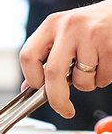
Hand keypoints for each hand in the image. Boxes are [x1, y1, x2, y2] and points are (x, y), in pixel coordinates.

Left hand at [19, 0, 111, 117]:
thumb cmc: (90, 25)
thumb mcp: (62, 33)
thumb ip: (45, 57)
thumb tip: (28, 87)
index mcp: (51, 25)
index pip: (28, 56)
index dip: (31, 78)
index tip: (37, 89)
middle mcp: (69, 28)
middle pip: (53, 73)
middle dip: (57, 98)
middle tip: (63, 108)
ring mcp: (91, 36)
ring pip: (82, 80)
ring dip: (87, 84)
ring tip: (92, 67)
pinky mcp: (110, 46)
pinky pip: (103, 78)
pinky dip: (103, 79)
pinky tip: (105, 62)